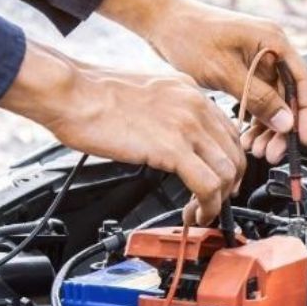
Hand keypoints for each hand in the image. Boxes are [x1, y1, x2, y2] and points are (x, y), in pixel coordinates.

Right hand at [0, 42, 245, 225]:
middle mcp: (196, 105)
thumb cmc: (94, 94)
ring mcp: (187, 126)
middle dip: (231, 184)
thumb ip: (169, 114)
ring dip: (219, 200)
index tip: (223, 179)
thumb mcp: (148, 95)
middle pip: (235, 153)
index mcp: (190, 92)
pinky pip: (207, 184)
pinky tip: (196, 213)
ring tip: (203, 212)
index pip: (230, 131)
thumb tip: (173, 138)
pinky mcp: (172, 148)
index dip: (230, 161)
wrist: (71, 92)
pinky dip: (208, 205)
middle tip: (217, 202)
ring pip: (226, 171)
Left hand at [99, 0, 306, 163]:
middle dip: (284, 127)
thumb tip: (286, 122)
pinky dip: (256, 119)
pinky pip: (260, 99)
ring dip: (269, 127)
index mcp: (273, 41)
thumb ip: (258, 97)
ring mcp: (260, 60)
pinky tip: (246, 136)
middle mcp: (272, 50)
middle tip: (272, 152)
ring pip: (276, 102)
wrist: (162, 22)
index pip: (303, 81)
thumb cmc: (188, 35)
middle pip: (290, 96)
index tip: (303, 138)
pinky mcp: (247, 70)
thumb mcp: (223, 71)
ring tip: (256, 150)